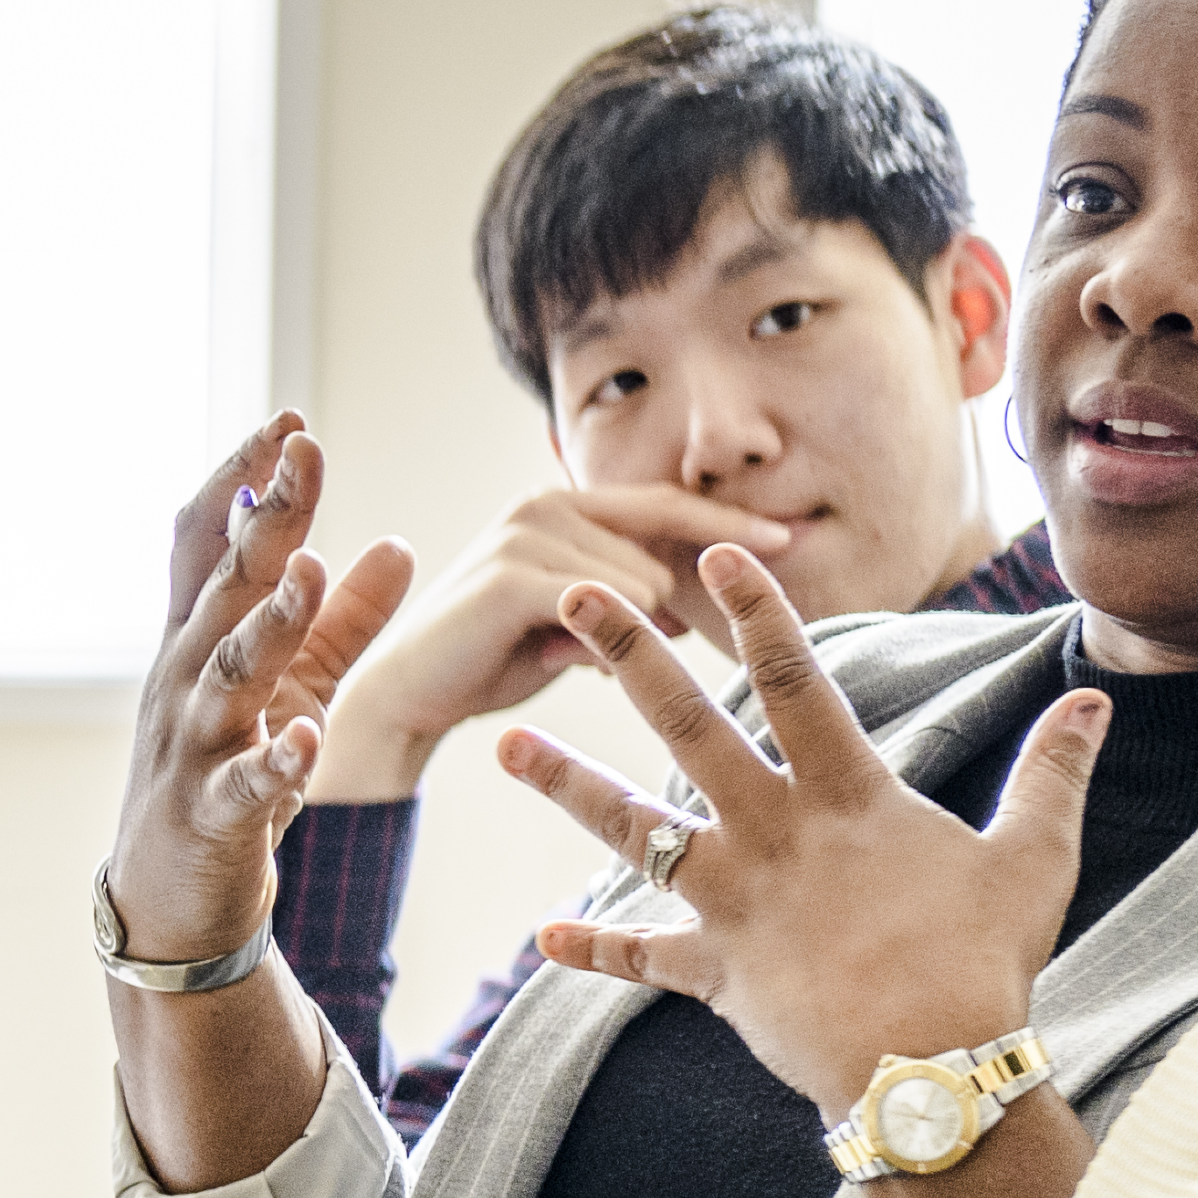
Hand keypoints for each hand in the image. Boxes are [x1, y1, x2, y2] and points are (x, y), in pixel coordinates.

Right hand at [112, 417, 416, 970]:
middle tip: (301, 451)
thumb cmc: (227, 777)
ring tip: (305, 571)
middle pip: (221, 585)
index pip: (209, 541)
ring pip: (227, 672)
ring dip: (267, 620)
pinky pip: (244, 785)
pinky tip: (307, 738)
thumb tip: (402, 544)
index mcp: (199, 640)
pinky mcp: (211, 815)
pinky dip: (275, 762)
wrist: (168, 900)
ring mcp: (192, 746)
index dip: (244, 478)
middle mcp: (183, 679)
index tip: (290, 421)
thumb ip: (342, 621)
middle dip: (264, 517)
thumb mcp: (293, 689)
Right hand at [312, 479, 811, 801]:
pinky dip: (599, 648)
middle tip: (604, 650)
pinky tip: (553, 659)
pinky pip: (609, 609)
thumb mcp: (574, 621)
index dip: (726, 523)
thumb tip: (692, 608)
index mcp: (562, 504)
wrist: (407, 695)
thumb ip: (627, 598)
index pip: (665, 504)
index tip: (790, 540)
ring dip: (619, 639)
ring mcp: (527, 532)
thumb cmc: (491, 659)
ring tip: (554, 653)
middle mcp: (545, 503)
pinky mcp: (516, 574)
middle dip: (655, 614)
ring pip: (643, 587)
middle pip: (662, 554)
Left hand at [505, 544, 1101, 1114]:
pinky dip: (595, 950)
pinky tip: (544, 939)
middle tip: (572, 595)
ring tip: (505, 746)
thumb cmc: (985, 963)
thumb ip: (1051, 774)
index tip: (716, 554)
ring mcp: (734, 901)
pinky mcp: (714, 971)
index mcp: (848, 797)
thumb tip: (1094, 702)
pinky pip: (642, 959)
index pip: (794, 681)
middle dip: (628, 656)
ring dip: (568, 784)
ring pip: (633, 831)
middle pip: (688, 728)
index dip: (756, 613)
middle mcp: (774, 835)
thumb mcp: (1032, 859)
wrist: (932, 1070)